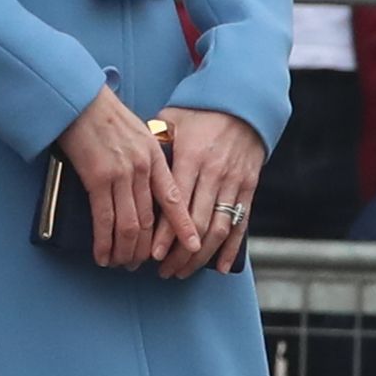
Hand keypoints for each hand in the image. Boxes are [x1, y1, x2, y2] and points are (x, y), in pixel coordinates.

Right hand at [54, 88, 166, 268]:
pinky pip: (104, 220)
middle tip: (141, 264)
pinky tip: (102, 255)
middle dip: (146, 248)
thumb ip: (146, 155)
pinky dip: (103, 242)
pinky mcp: (97, 179)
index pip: (174, 199)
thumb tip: (146, 180)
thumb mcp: (136, 131)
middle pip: (150, 220)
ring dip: (125, 251)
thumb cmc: (103, 113)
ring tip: (120, 264)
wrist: (78, 100)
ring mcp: (120, 175)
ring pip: (129, 225)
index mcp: (154, 156)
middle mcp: (142, 168)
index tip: (193, 246)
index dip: (184, 226)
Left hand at [154, 107, 265, 277]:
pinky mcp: (249, 187)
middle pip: (197, 222)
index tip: (152, 254)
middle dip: (179, 252)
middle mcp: (214, 172)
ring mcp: (234, 181)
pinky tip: (220, 267)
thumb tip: (127, 164)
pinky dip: (231, 248)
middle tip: (162, 270)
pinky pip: (241, 223)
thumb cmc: (199, 112)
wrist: (242, 103)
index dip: (165, 232)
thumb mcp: (172, 121)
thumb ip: (151, 144)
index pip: (176, 203)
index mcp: (191, 156)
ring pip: (218, 228)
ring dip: (201, 256)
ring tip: (182, 271)